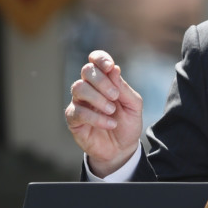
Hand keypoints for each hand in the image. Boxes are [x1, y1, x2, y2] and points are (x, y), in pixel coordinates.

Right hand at [65, 50, 143, 176]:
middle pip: (86, 71)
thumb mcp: (133, 105)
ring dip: (97, 98)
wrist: (122, 149)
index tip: (110, 67)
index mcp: (104, 80)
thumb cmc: (127, 124)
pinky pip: (78, 111)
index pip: (95, 61)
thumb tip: (114, 69)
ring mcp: (79, 102)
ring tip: (111, 110)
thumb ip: (123, 88)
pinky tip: (110, 124)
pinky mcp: (73, 119)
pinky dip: (96, 117)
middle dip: (102, 81)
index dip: (100, 59)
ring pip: (78, 88)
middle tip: (115, 96)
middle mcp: (89, 88)